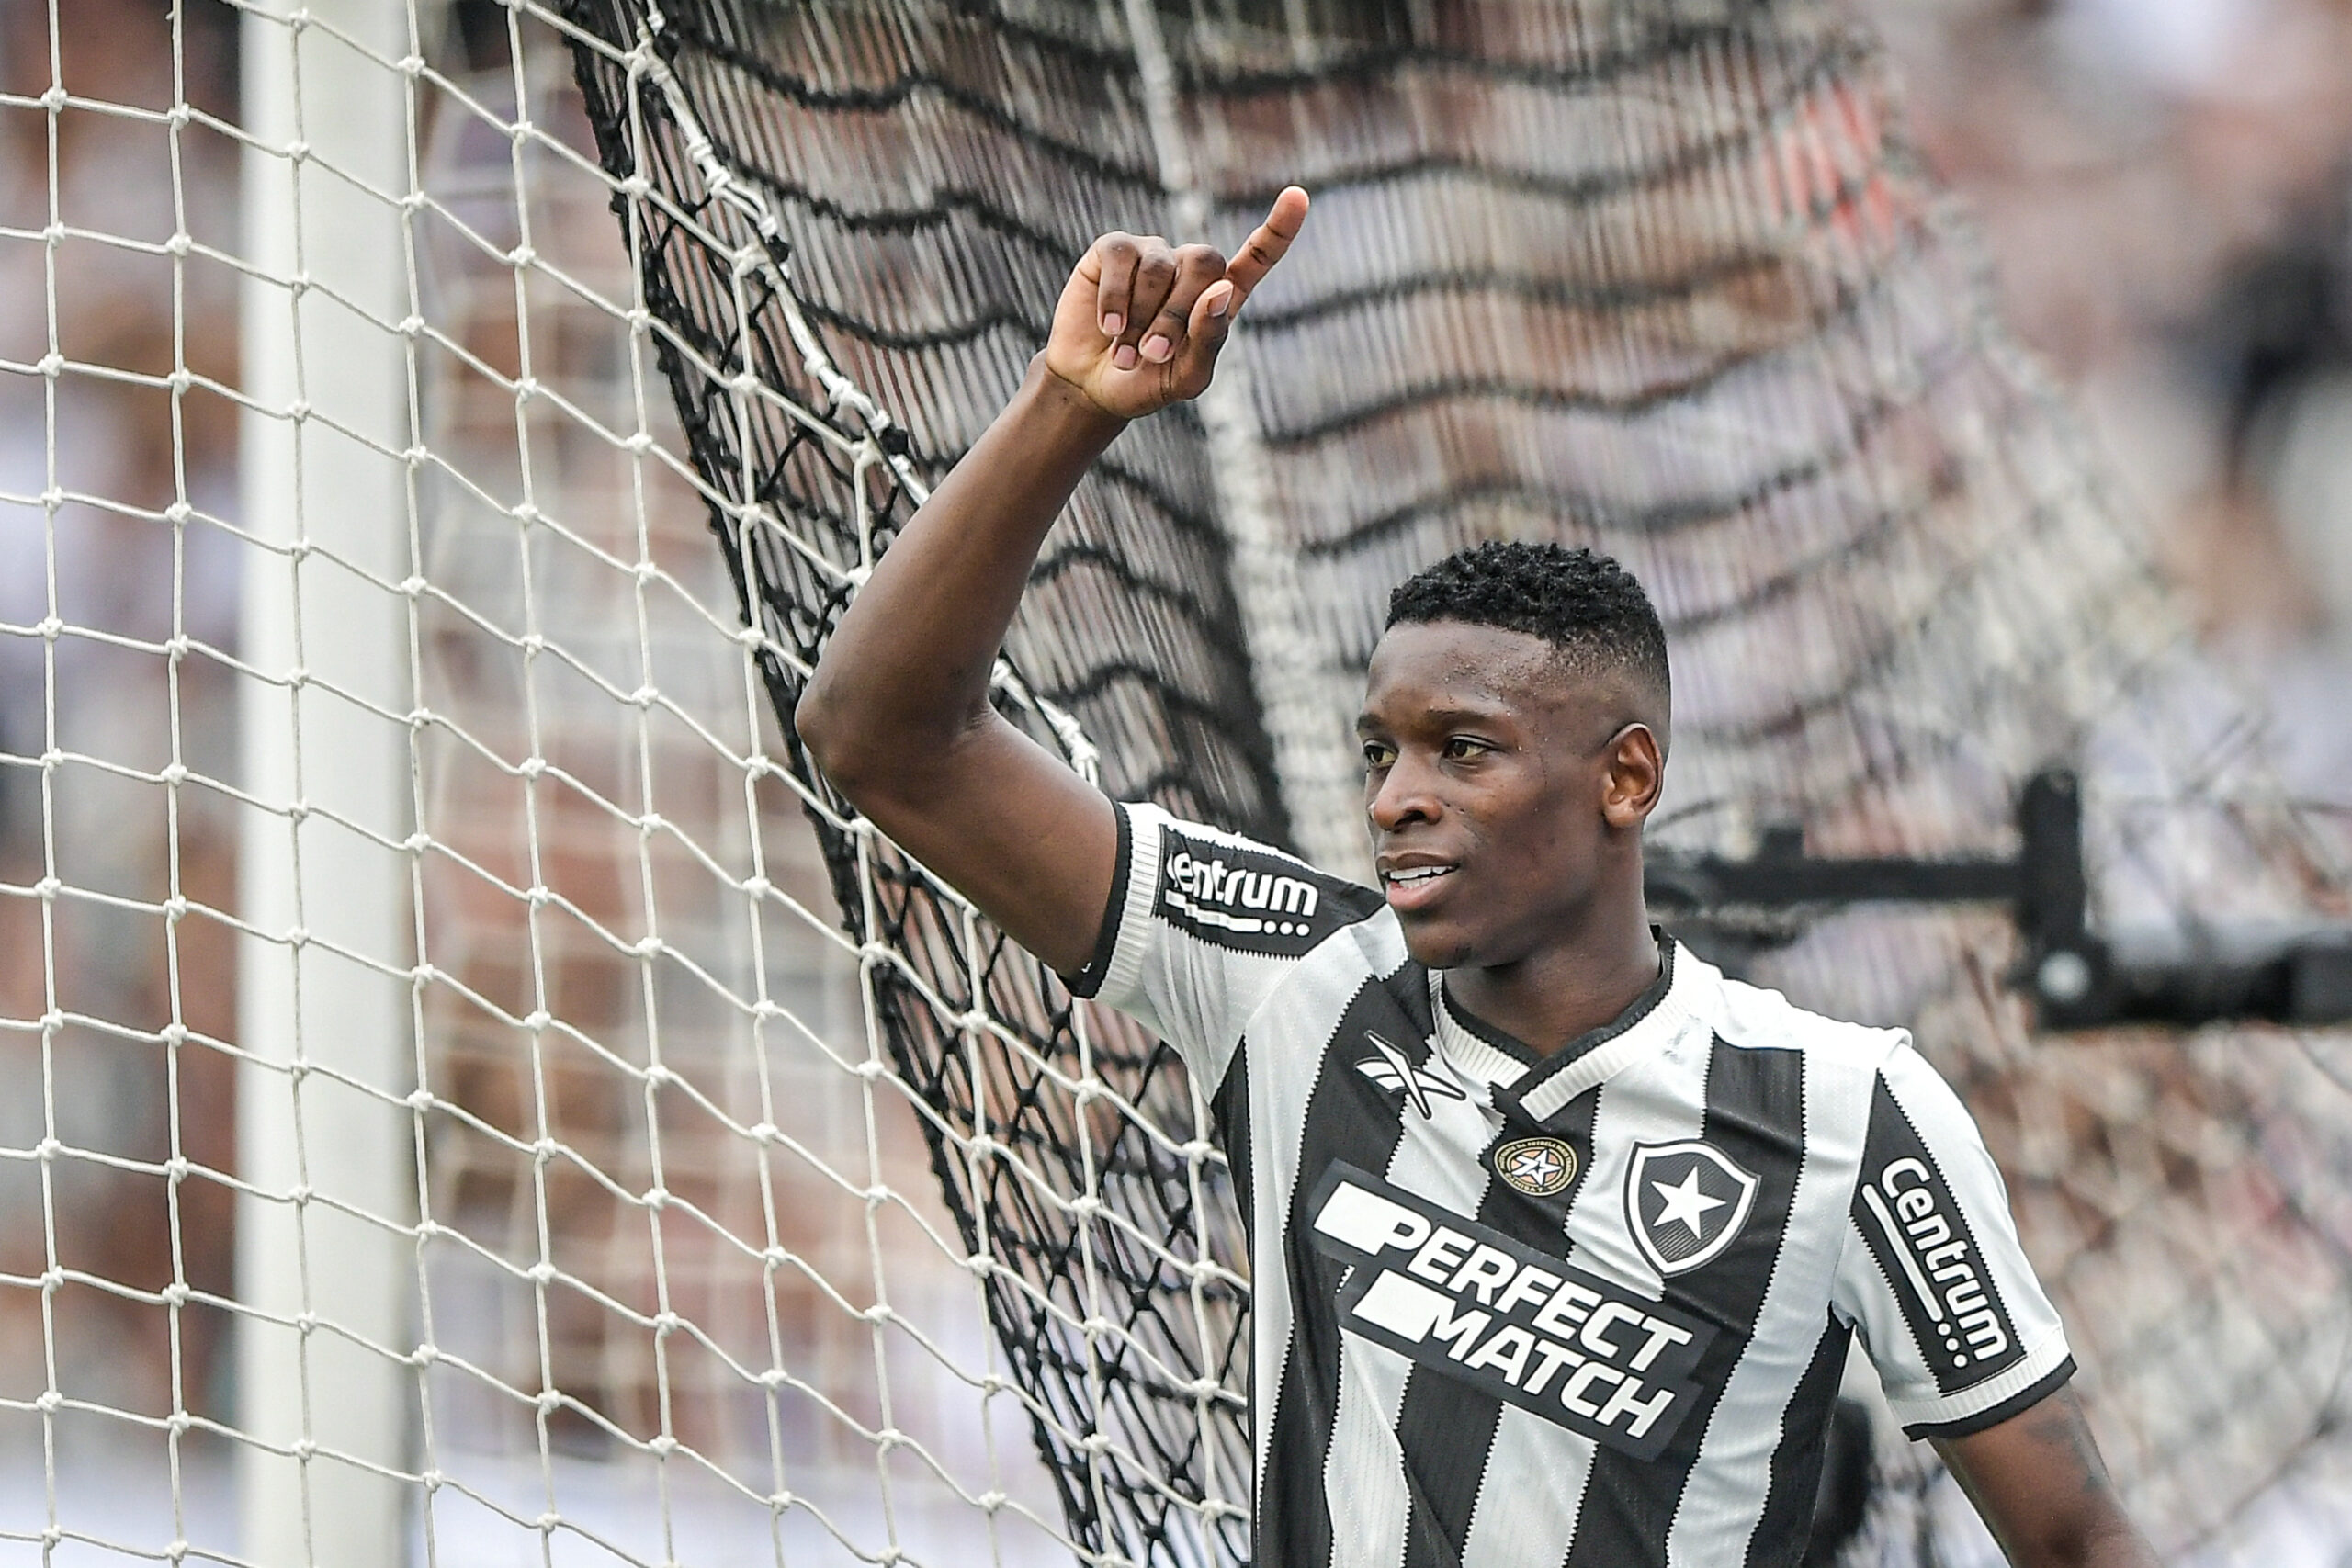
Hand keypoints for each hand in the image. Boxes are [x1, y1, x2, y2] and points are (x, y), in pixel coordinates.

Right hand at [1043, 186, 1308, 419]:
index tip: (1298, 197)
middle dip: (1179, 313)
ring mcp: (1152, 254)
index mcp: (1220, 296)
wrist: (1091, 386)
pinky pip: (1122, 259)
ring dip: (1142, 317)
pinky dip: (1115, 299)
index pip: (1258, 257)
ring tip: (1127, 352)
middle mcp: (1189, 268)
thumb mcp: (1187, 377)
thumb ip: (1210, 339)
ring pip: (1160, 267)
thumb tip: (1220, 289)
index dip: (1279, 228)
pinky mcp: (1113, 250)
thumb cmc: (1146, 382)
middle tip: (1154, 353)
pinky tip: (1109, 328)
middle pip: (1206, 262)